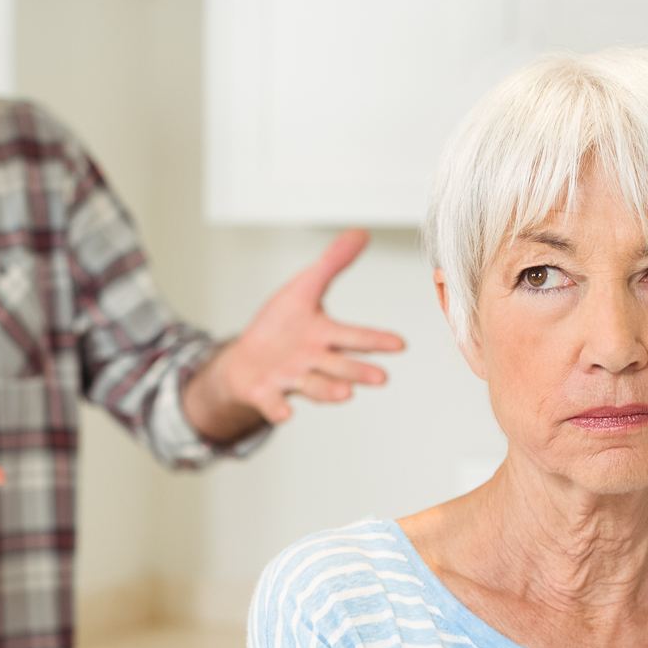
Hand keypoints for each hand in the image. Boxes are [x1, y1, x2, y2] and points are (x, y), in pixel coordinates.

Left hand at [181, 229, 405, 439]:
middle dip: (358, 371)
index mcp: (324, 336)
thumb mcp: (304, 288)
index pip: (354, 337)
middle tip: (380, 378)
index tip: (400, 345)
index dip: (376, 340)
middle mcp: (313, 360)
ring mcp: (290, 378)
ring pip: (313, 385)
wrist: (247, 361)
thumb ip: (333, 264)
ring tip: (346, 394)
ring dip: (328, 390)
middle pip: (338, 365)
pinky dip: (278, 409)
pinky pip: (273, 403)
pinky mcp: (266, 393)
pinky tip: (286, 414)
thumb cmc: (281, 326)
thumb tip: (361, 232)